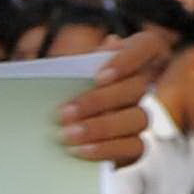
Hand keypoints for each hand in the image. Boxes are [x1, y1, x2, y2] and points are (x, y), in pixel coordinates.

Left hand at [58, 27, 178, 168]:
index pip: (146, 45)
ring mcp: (141, 114)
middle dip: (99, 100)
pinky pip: (133, 147)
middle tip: (64, 113)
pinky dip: (106, 149)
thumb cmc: (58, 89)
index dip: (127, 59)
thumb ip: (80, 60)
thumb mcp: (63, 72)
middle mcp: (142, 83)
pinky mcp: (135, 144)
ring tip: (67, 134)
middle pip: (136, 87)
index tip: (98, 76)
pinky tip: (79, 150)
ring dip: (101, 127)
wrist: (47, 128)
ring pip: (138, 117)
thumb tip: (110, 43)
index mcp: (131, 56)